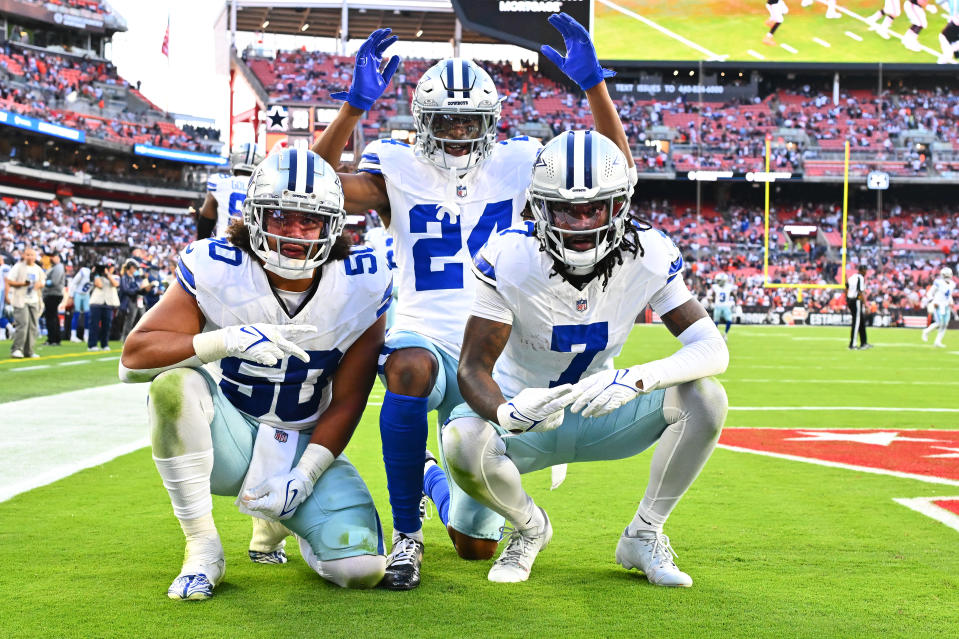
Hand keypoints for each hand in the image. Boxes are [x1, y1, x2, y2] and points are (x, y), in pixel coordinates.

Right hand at [193, 323, 316, 365]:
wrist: (235, 340)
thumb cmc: (250, 336)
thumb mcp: (264, 332)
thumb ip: (276, 340)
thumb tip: (284, 353)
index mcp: (275, 330)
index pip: (293, 329)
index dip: (304, 329)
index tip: (315, 329)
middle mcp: (275, 338)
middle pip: (291, 348)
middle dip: (300, 354)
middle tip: (307, 359)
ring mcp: (270, 347)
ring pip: (279, 356)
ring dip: (273, 355)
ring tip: (262, 350)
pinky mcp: (265, 355)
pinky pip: (271, 361)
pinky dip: (267, 360)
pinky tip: (259, 355)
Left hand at [242, 468, 311, 519]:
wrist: (301, 485)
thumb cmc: (284, 482)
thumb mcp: (269, 484)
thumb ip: (256, 491)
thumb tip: (244, 496)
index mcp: (270, 506)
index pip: (252, 506)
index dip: (246, 500)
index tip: (244, 495)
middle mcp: (274, 514)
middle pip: (259, 508)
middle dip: (257, 500)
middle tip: (262, 491)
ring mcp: (280, 516)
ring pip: (265, 511)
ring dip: (264, 503)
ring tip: (270, 494)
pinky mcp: (284, 517)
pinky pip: (272, 513)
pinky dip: (271, 507)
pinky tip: (275, 499)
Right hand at [330, 28, 398, 110]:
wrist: (365, 99)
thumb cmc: (373, 90)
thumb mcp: (386, 77)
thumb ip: (391, 67)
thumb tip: (397, 55)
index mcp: (374, 62)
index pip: (380, 48)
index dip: (387, 42)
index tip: (396, 37)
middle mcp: (368, 60)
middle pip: (374, 44)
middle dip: (381, 36)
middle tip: (389, 29)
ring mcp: (363, 61)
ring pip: (368, 45)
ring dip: (374, 37)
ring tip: (382, 31)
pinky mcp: (359, 65)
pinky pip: (361, 52)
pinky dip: (366, 45)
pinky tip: (372, 39)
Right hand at [496, 384, 578, 432]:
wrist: (511, 420)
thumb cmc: (521, 403)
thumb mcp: (529, 393)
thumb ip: (544, 392)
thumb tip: (559, 392)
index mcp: (534, 403)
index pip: (550, 396)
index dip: (560, 391)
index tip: (570, 386)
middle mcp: (539, 414)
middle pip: (558, 405)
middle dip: (570, 398)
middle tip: (580, 391)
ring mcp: (543, 422)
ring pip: (560, 412)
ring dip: (562, 404)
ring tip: (557, 402)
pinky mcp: (546, 428)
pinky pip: (559, 420)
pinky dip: (559, 414)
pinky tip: (556, 411)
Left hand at [540, 12, 614, 90]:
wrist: (586, 80)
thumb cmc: (576, 72)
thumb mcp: (561, 63)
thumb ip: (552, 55)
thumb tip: (542, 47)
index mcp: (571, 45)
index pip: (564, 31)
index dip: (558, 24)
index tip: (550, 19)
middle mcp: (577, 42)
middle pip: (569, 28)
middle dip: (562, 21)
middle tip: (553, 16)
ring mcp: (583, 43)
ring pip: (576, 29)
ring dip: (569, 22)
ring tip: (561, 16)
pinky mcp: (589, 45)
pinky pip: (584, 34)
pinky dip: (578, 28)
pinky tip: (571, 23)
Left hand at [570, 367, 653, 417]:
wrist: (636, 379)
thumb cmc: (616, 378)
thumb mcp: (603, 376)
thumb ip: (590, 382)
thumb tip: (574, 388)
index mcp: (600, 376)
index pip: (585, 385)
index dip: (576, 393)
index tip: (568, 399)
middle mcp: (606, 382)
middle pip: (590, 394)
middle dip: (580, 403)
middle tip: (573, 410)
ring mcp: (613, 390)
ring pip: (598, 402)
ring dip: (590, 410)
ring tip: (583, 415)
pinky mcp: (620, 398)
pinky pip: (609, 407)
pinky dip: (601, 412)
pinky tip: (595, 416)